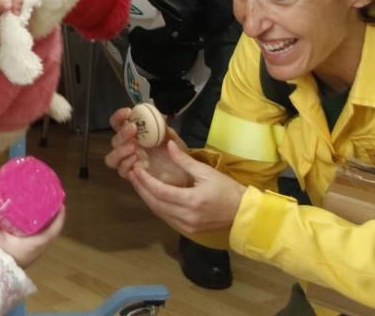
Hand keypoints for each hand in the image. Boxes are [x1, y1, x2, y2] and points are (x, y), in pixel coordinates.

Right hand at [0, 199, 65, 268]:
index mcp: (36, 242)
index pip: (54, 230)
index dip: (60, 217)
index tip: (61, 205)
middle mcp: (39, 247)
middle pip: (52, 230)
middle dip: (53, 216)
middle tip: (49, 200)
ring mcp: (36, 251)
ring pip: (46, 234)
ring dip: (47, 222)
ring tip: (42, 207)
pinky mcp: (30, 252)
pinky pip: (40, 237)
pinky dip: (40, 228)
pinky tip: (33, 220)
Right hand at [104, 107, 192, 185]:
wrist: (184, 175)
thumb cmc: (176, 154)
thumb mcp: (172, 138)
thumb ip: (163, 128)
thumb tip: (156, 116)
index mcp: (134, 135)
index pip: (118, 124)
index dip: (119, 117)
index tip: (128, 112)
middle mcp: (128, 148)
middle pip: (114, 141)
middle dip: (122, 134)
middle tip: (134, 129)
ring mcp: (129, 163)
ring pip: (111, 158)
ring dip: (120, 151)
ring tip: (133, 147)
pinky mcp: (133, 176)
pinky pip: (122, 171)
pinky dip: (126, 164)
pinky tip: (136, 160)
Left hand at [129, 142, 245, 234]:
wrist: (243, 212)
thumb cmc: (227, 189)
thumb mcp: (206, 172)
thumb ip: (184, 160)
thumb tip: (168, 145)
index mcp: (191, 201)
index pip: (160, 191)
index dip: (145, 180)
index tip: (135, 169)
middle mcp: (186, 216)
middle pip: (155, 204)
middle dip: (141, 189)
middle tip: (131, 174)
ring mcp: (186, 226)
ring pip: (159, 212)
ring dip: (147, 198)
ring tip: (138, 183)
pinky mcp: (188, 230)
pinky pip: (166, 218)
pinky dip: (156, 206)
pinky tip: (151, 195)